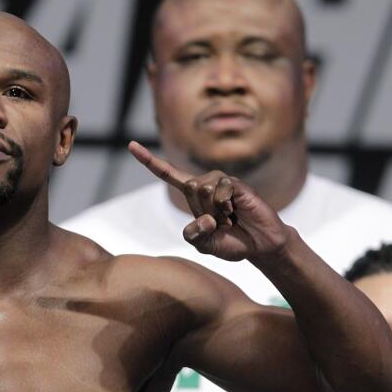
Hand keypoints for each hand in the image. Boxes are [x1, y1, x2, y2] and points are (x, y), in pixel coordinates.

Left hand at [129, 141, 288, 260]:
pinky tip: (235, 212)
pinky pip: (223, 188)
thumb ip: (195, 235)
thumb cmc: (231, 243)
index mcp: (192, 196)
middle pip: (189, 186)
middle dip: (202, 210)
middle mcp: (205, 184)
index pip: (167, 173)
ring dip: (215, 210)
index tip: (131, 145)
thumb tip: (203, 220)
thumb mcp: (205, 245)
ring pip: (204, 187)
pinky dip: (225, 205)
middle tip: (218, 223)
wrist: (260, 246)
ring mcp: (223, 183)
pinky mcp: (238, 185)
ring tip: (229, 219)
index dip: (149, 161)